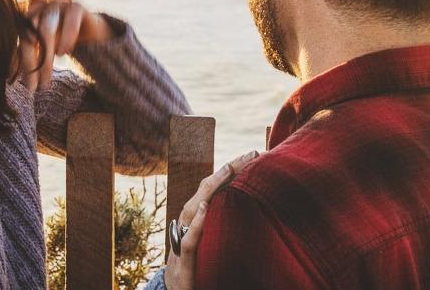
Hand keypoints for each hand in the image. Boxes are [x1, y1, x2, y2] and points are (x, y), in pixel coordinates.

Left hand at [15, 0, 112, 92]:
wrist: (92, 31)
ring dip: (46, 54)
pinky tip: (63, 53)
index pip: (20, 40)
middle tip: (36, 85)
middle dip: (31, 62)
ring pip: (46, 28)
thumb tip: (9, 73)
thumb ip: (28, 55)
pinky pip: (69, 20)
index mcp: (28, 16)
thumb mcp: (43, 48)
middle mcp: (40, 8)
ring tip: (47, 73)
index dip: (22, 62)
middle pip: (30, 34)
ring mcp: (57, 5)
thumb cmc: (62, 39)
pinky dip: (66, 37)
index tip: (28, 85)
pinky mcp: (75, 7)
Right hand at [164, 150, 259, 289]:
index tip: (254, 155)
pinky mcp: (185, 259)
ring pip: (194, 206)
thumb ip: (220, 222)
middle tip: (251, 154)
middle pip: (206, 189)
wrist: (175, 289)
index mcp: (196, 216)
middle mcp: (187, 221)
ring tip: (229, 170)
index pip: (214, 187)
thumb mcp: (210, 239)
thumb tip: (243, 205)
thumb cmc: (195, 264)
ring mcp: (182, 237)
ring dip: (212, 187)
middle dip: (228, 169)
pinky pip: (189, 238)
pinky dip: (197, 222)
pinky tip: (205, 208)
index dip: (232, 170)